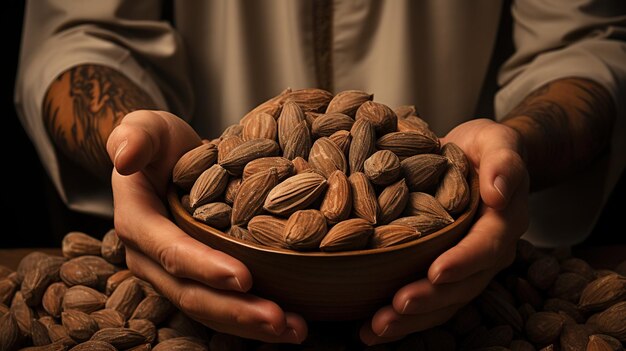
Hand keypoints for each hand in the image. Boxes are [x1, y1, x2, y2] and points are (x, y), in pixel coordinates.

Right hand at [106, 110, 305, 342]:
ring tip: (294, 330)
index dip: (204, 267)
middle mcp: (152, 258)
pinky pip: (222, 302)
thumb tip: (123, 157)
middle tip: (279, 320)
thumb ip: (134, 136)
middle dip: (235, 310)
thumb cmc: (160, 143)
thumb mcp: (146, 127)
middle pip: (191, 294)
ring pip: (209, 308)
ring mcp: (174, 273)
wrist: (170, 159)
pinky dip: (253, 316)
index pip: (170, 252)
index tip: (243, 277)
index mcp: (138, 224)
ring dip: (249, 324)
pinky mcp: (198, 277)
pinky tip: (290, 322)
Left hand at [360, 118, 529, 344]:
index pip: (485, 247)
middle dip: (428, 301)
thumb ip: (504, 162)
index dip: (462, 262)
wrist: (478, 158)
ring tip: (375, 330)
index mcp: (502, 223)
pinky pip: (425, 297)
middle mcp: (486, 252)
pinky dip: (400, 317)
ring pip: (442, 301)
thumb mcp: (498, 141)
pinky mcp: (441, 270)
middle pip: (461, 286)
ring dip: (410, 320)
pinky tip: (369, 329)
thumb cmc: (486, 147)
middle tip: (393, 310)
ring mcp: (464, 266)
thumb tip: (499, 190)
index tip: (435, 272)